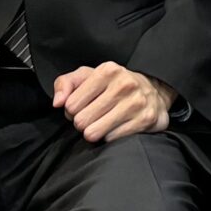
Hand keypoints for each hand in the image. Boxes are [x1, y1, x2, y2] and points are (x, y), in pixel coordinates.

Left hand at [53, 62, 177, 142]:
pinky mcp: (145, 120)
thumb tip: (57, 103)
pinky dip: (109, 136)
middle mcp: (123, 84)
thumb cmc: (113, 85)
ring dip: (93, 132)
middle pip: (81, 121)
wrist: (153, 91)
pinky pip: (111, 139)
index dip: (71, 110)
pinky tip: (115, 127)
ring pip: (94, 133)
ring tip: (100, 124)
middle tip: (91, 118)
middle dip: (82, 123)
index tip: (81, 108)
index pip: (71, 104)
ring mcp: (136, 103)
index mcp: (107, 70)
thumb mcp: (88, 76)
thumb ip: (66, 83)